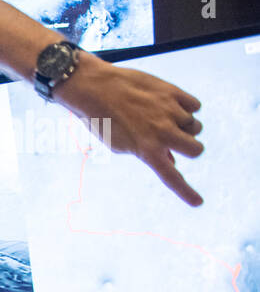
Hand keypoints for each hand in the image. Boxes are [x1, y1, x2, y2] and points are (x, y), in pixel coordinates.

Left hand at [55, 54, 204, 205]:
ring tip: (163, 117)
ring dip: (184, 124)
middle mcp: (162, 132)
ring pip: (195, 125)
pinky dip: (187, 106)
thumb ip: (146, 154)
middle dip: (189, 147)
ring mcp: (170, 111)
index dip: (185, 192)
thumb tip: (171, 162)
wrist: (94, 88)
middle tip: (175, 140)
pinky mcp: (173, 92)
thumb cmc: (104, 120)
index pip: (171, 177)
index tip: (198, 203)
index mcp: (146, 150)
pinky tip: (169, 104)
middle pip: (196, 149)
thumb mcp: (120, 145)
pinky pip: (195, 105)